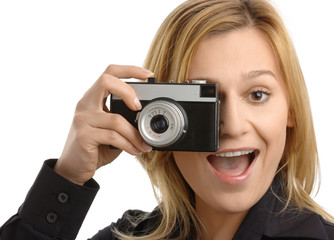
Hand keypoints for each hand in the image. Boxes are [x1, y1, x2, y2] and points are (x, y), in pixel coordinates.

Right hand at [55, 65, 152, 184]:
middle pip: (106, 81)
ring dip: (135, 134)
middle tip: (139, 107)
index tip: (148, 74)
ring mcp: (82, 119)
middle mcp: (85, 104)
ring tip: (144, 144)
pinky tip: (135, 151)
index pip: (109, 74)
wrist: (74, 169)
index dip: (129, 70)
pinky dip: (128, 144)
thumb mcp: (110, 129)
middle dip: (128, 91)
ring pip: (116, 119)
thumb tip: (147, 118)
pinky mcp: (84, 136)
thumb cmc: (95, 147)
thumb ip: (124, 119)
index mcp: (93, 98)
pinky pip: (113, 137)